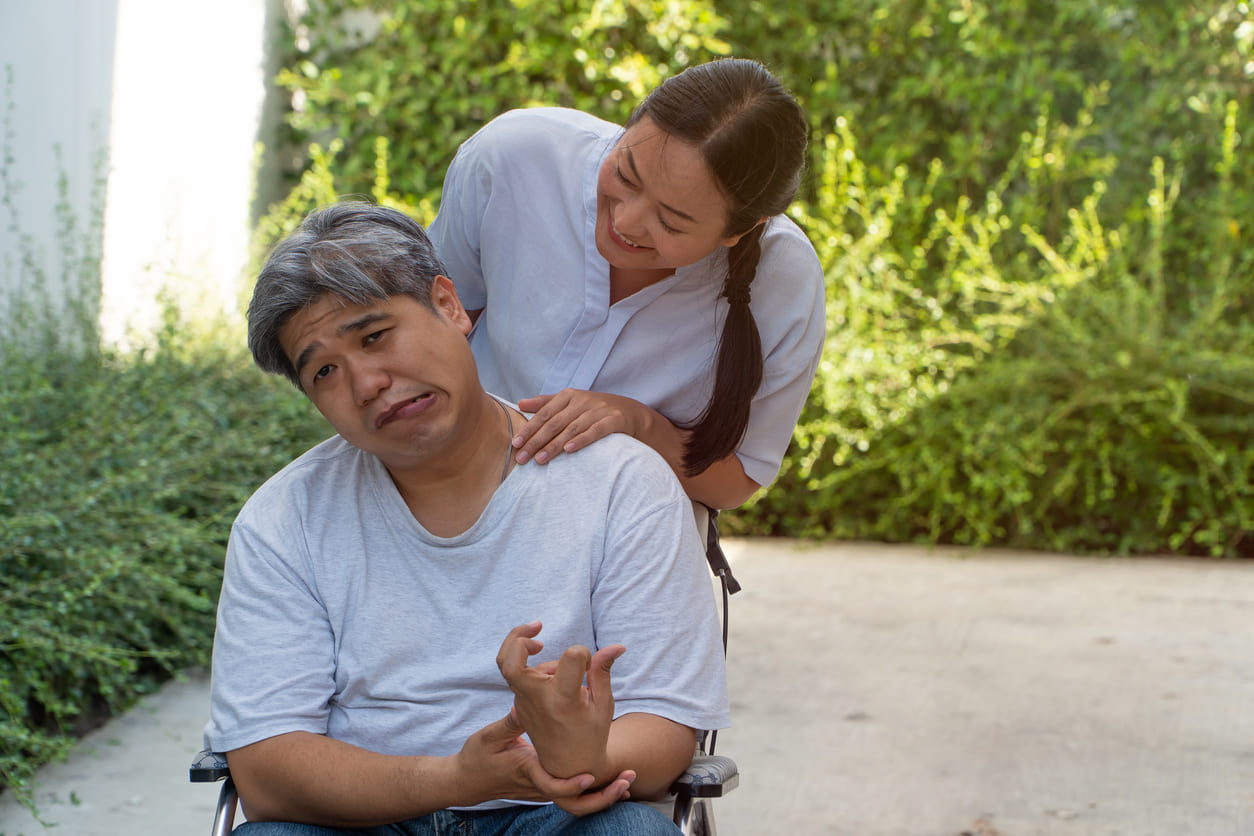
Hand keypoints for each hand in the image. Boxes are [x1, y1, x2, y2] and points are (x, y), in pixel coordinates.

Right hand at [456, 710, 631, 813]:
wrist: (466, 782)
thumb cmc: (476, 759)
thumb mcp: (490, 738)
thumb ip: (511, 723)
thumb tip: (523, 704)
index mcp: (527, 770)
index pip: (552, 786)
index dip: (572, 785)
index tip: (589, 776)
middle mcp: (537, 784)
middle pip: (575, 801)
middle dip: (603, 795)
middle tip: (627, 781)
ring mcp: (541, 788)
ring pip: (577, 801)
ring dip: (603, 794)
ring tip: (627, 782)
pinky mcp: (543, 785)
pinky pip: (572, 793)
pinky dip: (592, 789)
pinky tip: (610, 779)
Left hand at [495, 622, 623, 782]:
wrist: (568, 767)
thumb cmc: (591, 733)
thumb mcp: (603, 704)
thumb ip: (602, 671)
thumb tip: (617, 646)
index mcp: (563, 699)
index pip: (571, 656)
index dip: (584, 653)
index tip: (590, 664)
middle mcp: (538, 700)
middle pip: (509, 659)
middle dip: (518, 636)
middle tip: (537, 628)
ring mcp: (523, 703)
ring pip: (514, 664)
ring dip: (534, 655)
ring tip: (564, 672)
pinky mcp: (518, 704)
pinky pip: (521, 677)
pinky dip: (534, 669)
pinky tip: (555, 679)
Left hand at [513, 389, 650, 464]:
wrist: (630, 411)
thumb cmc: (594, 409)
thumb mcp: (570, 402)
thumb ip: (545, 403)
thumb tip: (520, 404)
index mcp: (569, 396)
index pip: (544, 414)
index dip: (529, 429)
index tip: (515, 444)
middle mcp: (582, 401)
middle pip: (555, 423)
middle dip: (536, 441)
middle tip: (522, 458)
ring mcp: (599, 410)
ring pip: (572, 429)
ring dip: (554, 445)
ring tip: (540, 460)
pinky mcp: (614, 420)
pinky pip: (596, 431)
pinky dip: (582, 440)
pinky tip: (569, 450)